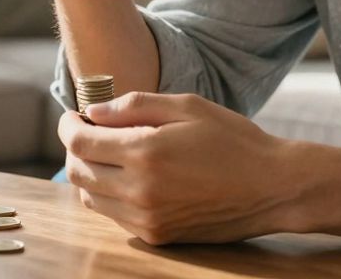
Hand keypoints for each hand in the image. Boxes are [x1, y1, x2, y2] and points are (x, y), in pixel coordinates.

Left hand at [58, 92, 301, 244]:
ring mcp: (147, 218)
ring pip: (91, 197)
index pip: (80, 142)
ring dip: (89, 173)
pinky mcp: (157, 235)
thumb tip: (94, 112)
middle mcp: (140, 190)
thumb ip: (137, 105)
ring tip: (107, 153)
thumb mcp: (188, 107)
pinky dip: (110, 195)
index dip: (67, 126)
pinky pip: (115, 216)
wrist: (272, 188)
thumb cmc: (234, 140)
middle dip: (74, 148)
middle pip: (78, 171)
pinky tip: (129, 176)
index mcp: (145, 152)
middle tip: (87, 132)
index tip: (72, 116)